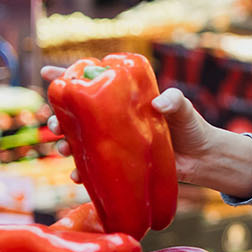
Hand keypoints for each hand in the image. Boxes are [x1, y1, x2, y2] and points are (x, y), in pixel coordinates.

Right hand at [40, 67, 251, 197]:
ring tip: (62, 149)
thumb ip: (174, 101)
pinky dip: (82, 173)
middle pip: (79, 114)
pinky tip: (77, 177)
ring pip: (82, 141)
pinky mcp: (121, 165)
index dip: (67, 78)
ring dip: (66, 145)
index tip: (47, 74)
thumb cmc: (192, 127)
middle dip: (60, 117)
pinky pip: (96, 168)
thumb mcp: (183, 108)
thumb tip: (159, 104)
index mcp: (125, 100)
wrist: (203, 160)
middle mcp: (115, 120)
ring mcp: (117, 143)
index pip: (93, 83)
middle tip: (55, 124)